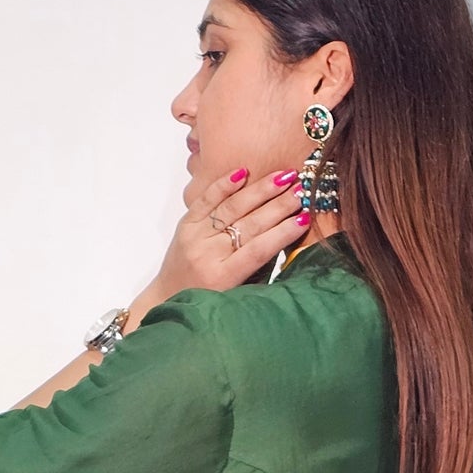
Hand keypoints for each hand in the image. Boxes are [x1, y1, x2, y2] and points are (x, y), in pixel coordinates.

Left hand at [123, 167, 309, 330]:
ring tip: (285, 176)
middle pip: (249, 224)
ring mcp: (195, 236)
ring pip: (232, 207)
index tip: (304, 219)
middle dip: (279, 206)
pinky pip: (207, 198)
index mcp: (223, 277)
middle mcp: (207, 254)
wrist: (169, 296)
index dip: (282, 233)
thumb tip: (287, 237)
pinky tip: (244, 172)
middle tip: (302, 191)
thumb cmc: (209, 299)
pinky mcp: (186, 223)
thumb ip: (259, 268)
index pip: (258, 250)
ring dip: (261, 190)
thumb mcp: (237, 293)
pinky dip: (225, 184)